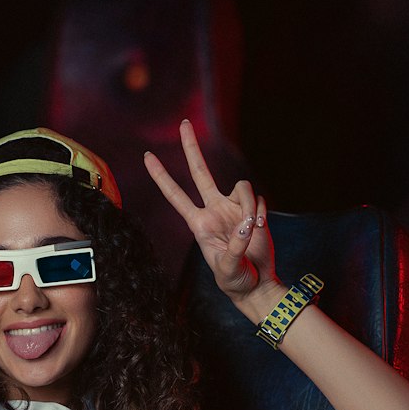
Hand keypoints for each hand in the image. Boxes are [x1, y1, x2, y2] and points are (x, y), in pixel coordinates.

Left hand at [144, 119, 284, 318]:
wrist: (257, 285)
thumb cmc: (234, 281)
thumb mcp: (227, 269)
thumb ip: (234, 247)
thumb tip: (245, 224)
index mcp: (199, 224)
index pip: (176, 196)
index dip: (162, 177)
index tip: (148, 157)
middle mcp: (214, 211)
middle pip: (200, 172)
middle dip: (191, 148)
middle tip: (184, 124)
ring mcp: (234, 208)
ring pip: (241, 186)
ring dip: (249, 206)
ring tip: (253, 229)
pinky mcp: (253, 210)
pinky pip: (257, 199)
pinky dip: (260, 213)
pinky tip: (260, 230)